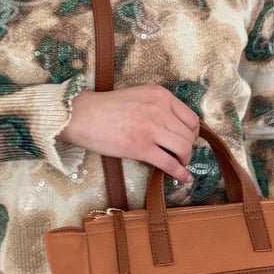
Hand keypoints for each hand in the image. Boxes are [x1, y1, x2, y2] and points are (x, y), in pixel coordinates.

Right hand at [58, 84, 198, 184]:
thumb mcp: (138, 96)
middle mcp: (160, 109)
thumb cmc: (106, 108)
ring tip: (179, 164)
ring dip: (185, 160)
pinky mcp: (142, 148)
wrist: (82, 115)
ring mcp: (152, 128)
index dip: (192, 133)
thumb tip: (174, 127)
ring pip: (184, 149)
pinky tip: (184, 178)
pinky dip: (180, 173)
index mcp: (160, 95)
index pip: (191, 118)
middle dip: (188, 148)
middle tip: (180, 154)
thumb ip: (158, 107)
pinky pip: (170, 164)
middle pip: (189, 135)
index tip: (187, 140)